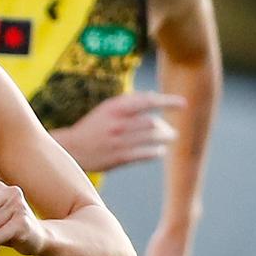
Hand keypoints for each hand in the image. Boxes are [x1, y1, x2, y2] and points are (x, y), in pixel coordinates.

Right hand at [55, 92, 185, 172]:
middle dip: (165, 126)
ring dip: (164, 138)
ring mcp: (119, 142)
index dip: (168, 102)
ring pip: (151, 138)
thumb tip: (152, 97)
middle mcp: (119, 124)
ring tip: (169, 139)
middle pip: (152, 122)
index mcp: (116, 108)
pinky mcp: (119, 158)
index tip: (182, 105)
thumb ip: (128, 102)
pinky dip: (155, 152)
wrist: (72, 149)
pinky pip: (144, 154)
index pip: (148, 101)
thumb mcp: (106, 109)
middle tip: (171, 130)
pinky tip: (160, 152)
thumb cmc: (92, 127)